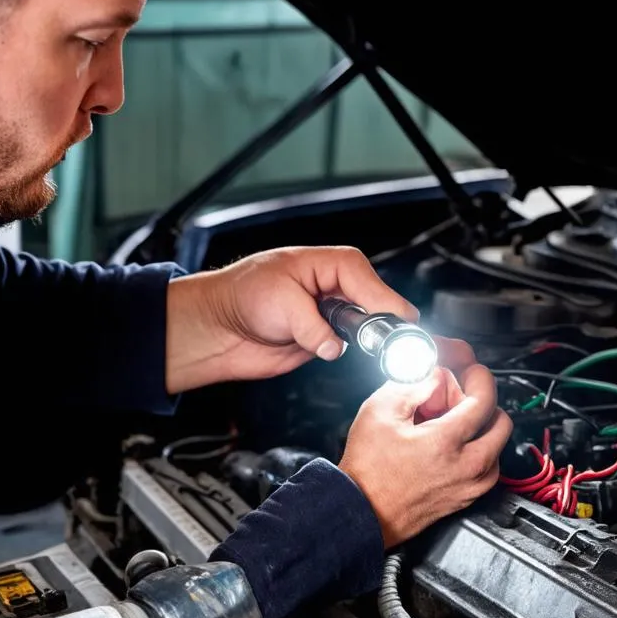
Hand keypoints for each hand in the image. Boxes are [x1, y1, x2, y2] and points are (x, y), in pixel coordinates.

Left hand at [166, 246, 415, 393]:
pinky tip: (334, 352)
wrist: (217, 325)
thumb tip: (335, 347)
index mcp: (328, 263)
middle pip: (375, 303)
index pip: (367, 280)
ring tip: (358, 346)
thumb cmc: (241, 295)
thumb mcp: (282, 304)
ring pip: (364, 328)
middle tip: (389, 344)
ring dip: (362, 340)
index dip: (384, 301)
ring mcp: (329, 314)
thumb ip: (314, 327)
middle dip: (380, 322)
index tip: (399, 322)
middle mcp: (333, 287)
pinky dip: (345, 353)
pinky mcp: (322, 339)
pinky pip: (345, 348)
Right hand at [338, 338, 511, 547]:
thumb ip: (412, 384)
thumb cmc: (367, 471)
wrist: (362, 510)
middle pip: (502, 422)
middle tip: (461, 396)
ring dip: (483, 427)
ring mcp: (470, 486)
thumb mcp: (380, 411)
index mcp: (447, 442)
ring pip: (498, 446)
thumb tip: (434, 375)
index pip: (485, 398)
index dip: (480, 377)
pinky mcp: (466, 498)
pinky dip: (478, 450)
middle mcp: (467, 467)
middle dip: (484, 402)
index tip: (471, 372)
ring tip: (454, 422)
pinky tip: (452, 445)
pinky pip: (488, 467)